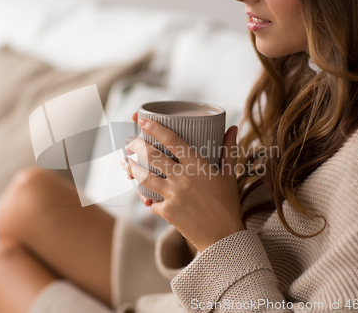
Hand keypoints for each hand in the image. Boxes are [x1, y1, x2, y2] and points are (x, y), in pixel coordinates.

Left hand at [122, 113, 244, 252]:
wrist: (223, 237)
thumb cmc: (227, 203)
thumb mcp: (229, 175)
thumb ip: (228, 149)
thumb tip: (232, 127)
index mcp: (197, 165)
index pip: (172, 140)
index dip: (155, 128)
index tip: (143, 120)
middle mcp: (182, 177)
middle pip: (152, 156)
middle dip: (136, 146)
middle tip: (130, 142)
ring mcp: (173, 195)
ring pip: (144, 177)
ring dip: (132, 168)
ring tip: (125, 163)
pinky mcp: (167, 211)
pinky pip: (151, 202)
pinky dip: (149, 200)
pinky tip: (145, 197)